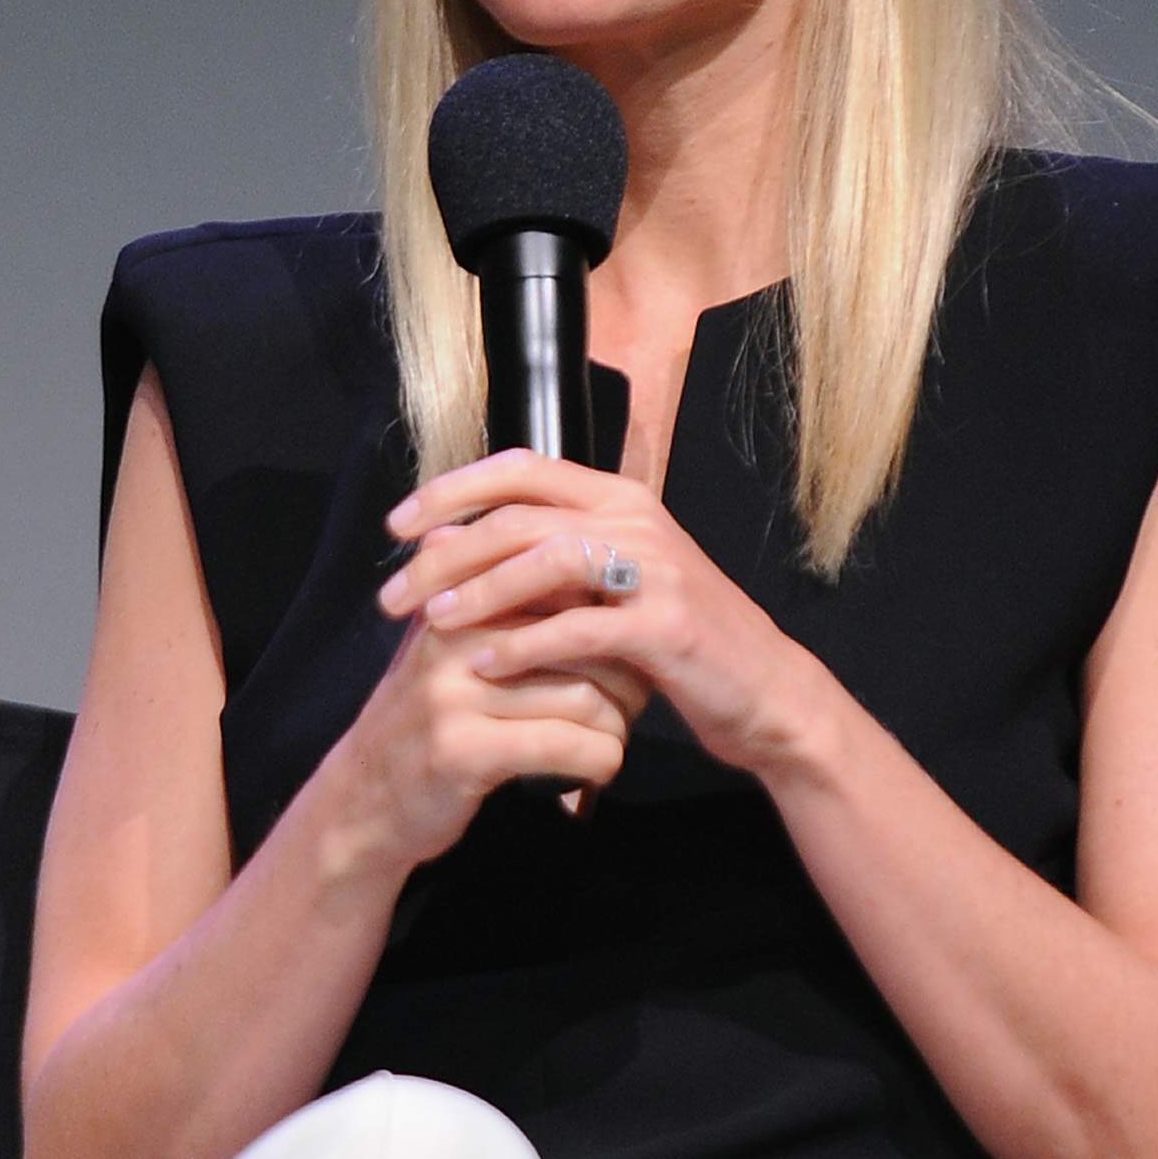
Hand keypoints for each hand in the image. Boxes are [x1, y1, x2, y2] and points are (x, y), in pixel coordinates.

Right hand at [320, 572, 641, 876]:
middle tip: (633, 706)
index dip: (614, 623)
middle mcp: (454, 635)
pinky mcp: (462, 749)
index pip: (567, 587)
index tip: (631, 655)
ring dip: (618, 727)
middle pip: (585, 640)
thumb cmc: (432, 719)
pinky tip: (596, 770)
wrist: (365, 796)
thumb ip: (510, 605)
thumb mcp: (459, 648)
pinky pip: (565, 746)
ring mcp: (454, 693)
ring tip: (612, 739)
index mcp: (461, 598)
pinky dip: (600, 761)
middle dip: (628, 678)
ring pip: (586, 697)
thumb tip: (590, 556)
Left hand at [376, 449, 823, 781]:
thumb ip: (552, 561)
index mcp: (619, 499)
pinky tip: (485, 666)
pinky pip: (581, 628)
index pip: (521, 466)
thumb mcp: (614, 585)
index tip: (398, 525)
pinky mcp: (666, 627)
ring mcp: (656, 570)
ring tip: (433, 622)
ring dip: (480, 591)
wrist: (764, 692)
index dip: (452, 489)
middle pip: (519, 514)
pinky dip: (526, 646)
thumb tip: (458, 549)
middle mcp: (637, 520)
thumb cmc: (677, 641)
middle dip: (446, 552)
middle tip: (393, 592)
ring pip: (546, 560)